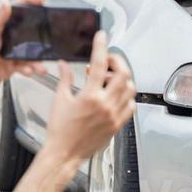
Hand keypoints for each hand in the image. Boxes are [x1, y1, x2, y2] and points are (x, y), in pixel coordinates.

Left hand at [0, 0, 48, 95]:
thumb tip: (6, 3)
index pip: (16, 10)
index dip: (29, 3)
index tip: (40, 0)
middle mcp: (5, 38)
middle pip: (26, 31)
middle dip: (39, 34)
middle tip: (49, 34)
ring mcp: (9, 52)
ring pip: (28, 52)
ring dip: (36, 59)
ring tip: (40, 65)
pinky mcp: (10, 66)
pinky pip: (25, 66)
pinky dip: (30, 69)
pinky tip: (30, 71)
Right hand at [35, 31, 135, 175]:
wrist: (64, 154)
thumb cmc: (60, 131)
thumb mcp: (60, 100)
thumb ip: (64, 79)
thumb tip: (64, 64)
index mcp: (89, 96)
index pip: (100, 64)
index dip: (101, 46)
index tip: (102, 37)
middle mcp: (105, 105)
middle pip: (123, 74)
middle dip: (117, 61)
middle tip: (108, 60)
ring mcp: (114, 115)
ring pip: (130, 88)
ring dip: (123, 78)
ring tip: (109, 78)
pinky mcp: (118, 125)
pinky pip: (131, 106)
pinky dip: (127, 96)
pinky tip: (116, 95)